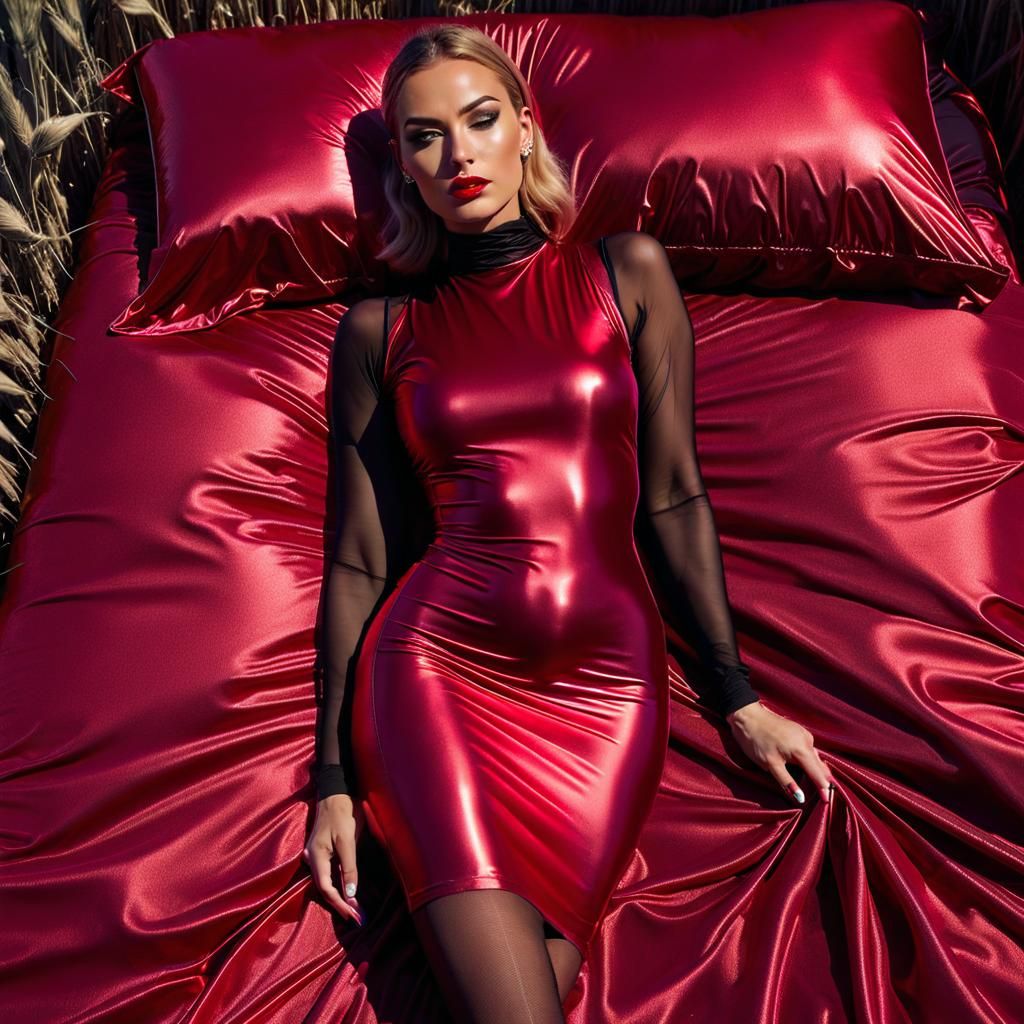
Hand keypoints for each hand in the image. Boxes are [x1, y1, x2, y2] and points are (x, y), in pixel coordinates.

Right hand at [303, 793, 363, 924]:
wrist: (334, 793)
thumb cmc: (342, 814)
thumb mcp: (347, 841)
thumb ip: (349, 867)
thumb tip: (351, 894)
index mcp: (316, 857)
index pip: (325, 888)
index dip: (339, 904)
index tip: (354, 915)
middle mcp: (312, 859)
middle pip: (324, 888)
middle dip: (340, 904)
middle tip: (357, 917)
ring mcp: (315, 856)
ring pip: (326, 883)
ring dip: (340, 897)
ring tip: (355, 910)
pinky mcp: (322, 853)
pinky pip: (328, 874)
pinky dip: (338, 885)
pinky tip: (348, 892)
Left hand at [725, 701, 834, 806]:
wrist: (747, 715)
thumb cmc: (756, 740)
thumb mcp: (770, 764)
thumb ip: (787, 781)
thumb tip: (801, 798)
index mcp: (802, 749)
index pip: (818, 774)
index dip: (823, 788)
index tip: (826, 802)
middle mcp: (807, 740)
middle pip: (820, 765)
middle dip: (824, 780)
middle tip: (826, 797)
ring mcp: (803, 734)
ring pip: (815, 757)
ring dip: (818, 770)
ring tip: (821, 785)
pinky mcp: (798, 731)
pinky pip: (809, 749)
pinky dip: (810, 760)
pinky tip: (809, 767)